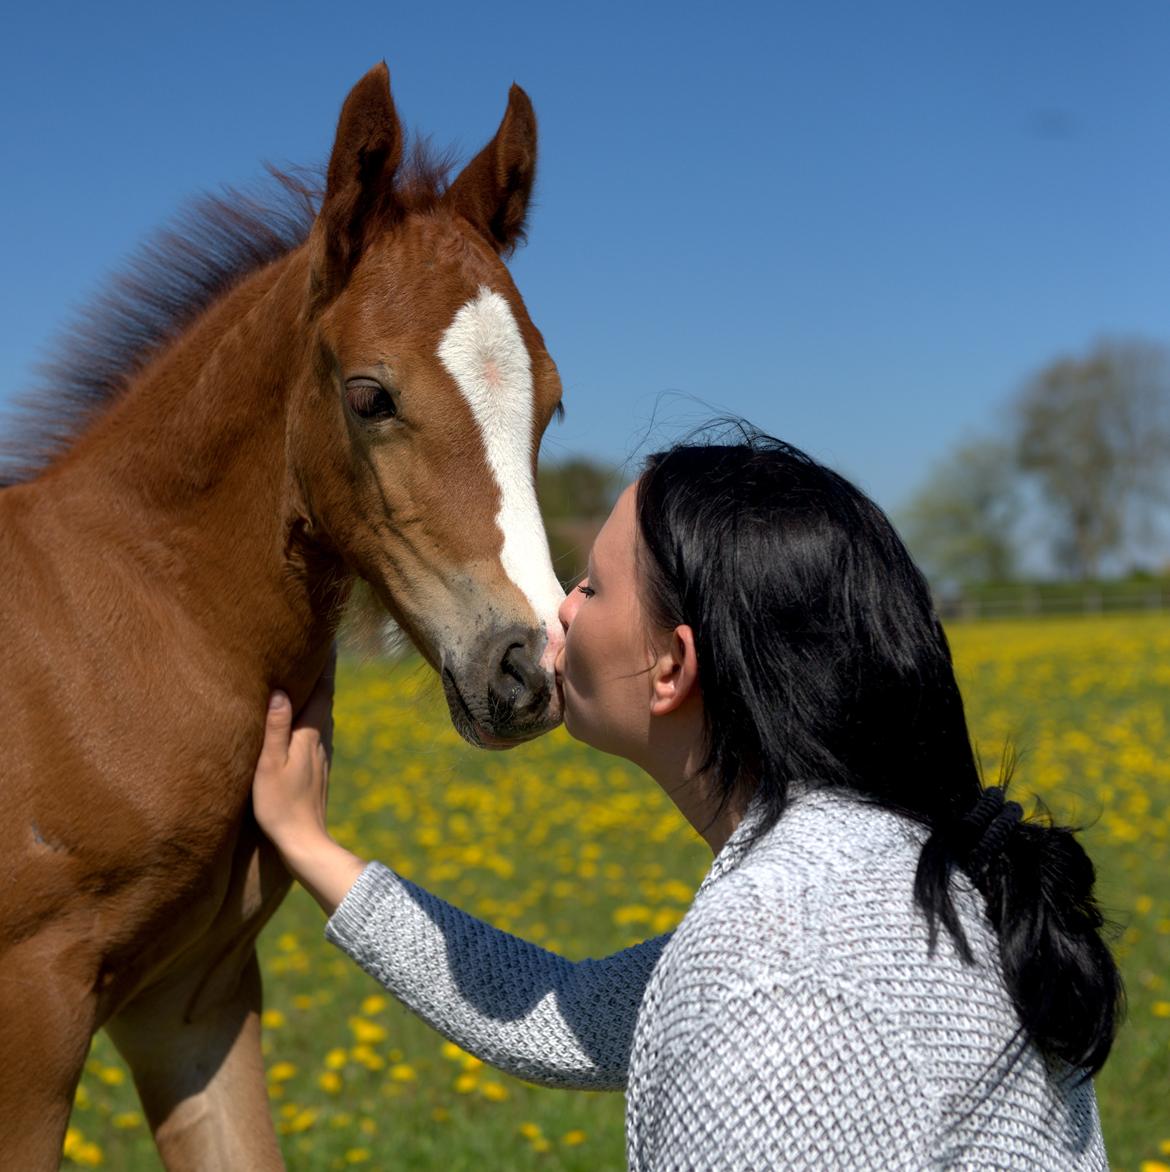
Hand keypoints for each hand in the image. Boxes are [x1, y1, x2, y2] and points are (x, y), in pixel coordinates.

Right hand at [253, 650, 335, 857]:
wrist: (304, 842)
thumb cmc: (280, 805)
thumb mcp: (270, 765)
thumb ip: (276, 728)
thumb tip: (279, 690)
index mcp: (311, 735)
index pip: (321, 689)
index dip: (324, 664)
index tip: (327, 638)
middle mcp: (322, 740)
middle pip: (324, 698)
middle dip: (322, 673)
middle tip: (319, 646)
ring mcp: (323, 755)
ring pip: (323, 715)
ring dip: (319, 693)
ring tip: (312, 675)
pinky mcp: (319, 769)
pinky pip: (319, 731)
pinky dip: (314, 714)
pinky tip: (307, 719)